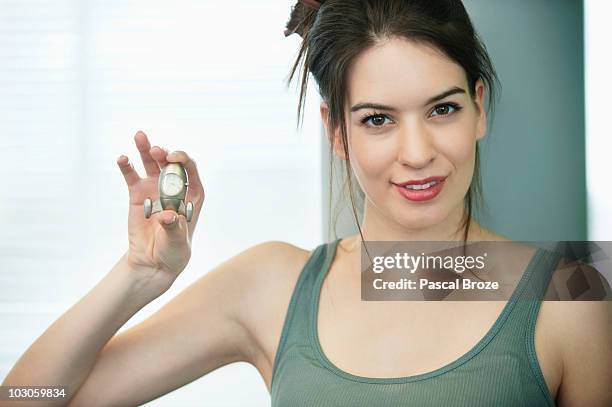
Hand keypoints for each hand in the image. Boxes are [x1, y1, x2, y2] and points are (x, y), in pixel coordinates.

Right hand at [116, 130, 204, 289]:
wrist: (153, 261)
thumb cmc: (173, 250)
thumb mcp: (177, 241)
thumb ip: (174, 227)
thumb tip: (167, 215)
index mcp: (192, 194)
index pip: (191, 170)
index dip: (183, 160)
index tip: (172, 157)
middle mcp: (175, 187)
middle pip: (170, 163)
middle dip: (164, 153)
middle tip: (156, 150)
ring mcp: (155, 188)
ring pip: (151, 164)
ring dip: (146, 149)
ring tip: (140, 136)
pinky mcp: (137, 194)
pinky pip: (132, 176)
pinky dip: (127, 166)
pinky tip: (122, 158)